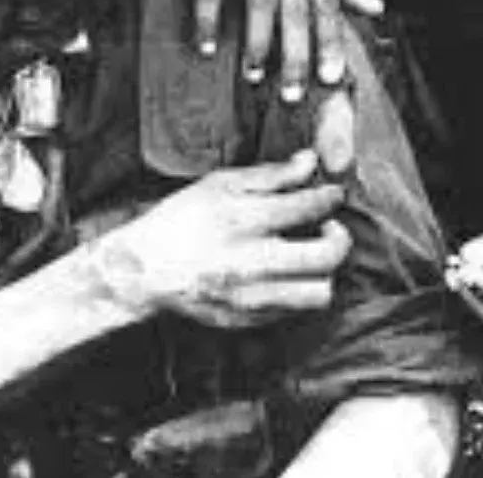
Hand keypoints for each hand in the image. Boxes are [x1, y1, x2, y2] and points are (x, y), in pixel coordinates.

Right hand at [100, 150, 351, 328]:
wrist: (143, 270)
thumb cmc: (181, 220)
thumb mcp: (220, 185)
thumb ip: (270, 175)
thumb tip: (310, 162)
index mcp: (244, 221)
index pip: (310, 207)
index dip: (330, 197)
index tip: (331, 195)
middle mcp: (252, 263)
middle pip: (327, 256)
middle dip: (340, 238)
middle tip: (328, 228)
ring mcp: (252, 297)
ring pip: (319, 293)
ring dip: (323, 273)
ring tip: (310, 257)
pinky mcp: (248, 321)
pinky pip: (294, 311)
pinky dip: (298, 290)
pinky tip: (284, 274)